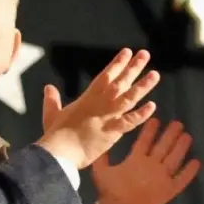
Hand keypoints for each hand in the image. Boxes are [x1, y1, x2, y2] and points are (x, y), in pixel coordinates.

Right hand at [35, 48, 159, 169]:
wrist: (60, 151)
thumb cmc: (55, 135)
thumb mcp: (51, 114)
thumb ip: (51, 100)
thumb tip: (48, 87)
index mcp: (87, 99)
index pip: (105, 76)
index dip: (117, 63)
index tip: (127, 52)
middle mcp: (100, 104)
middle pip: (120, 82)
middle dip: (133, 68)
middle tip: (145, 54)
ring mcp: (107, 117)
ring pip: (128, 98)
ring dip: (142, 86)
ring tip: (155, 74)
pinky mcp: (113, 132)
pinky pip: (130, 121)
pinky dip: (141, 114)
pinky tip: (152, 106)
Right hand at [91, 118, 200, 203]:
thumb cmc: (110, 192)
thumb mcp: (100, 172)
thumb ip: (102, 156)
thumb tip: (103, 142)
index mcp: (136, 160)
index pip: (145, 140)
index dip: (151, 129)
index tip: (157, 120)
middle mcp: (152, 165)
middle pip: (164, 146)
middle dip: (171, 133)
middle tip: (178, 123)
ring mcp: (163, 178)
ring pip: (175, 158)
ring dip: (182, 146)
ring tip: (187, 136)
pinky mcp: (169, 190)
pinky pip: (182, 179)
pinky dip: (190, 171)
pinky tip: (196, 162)